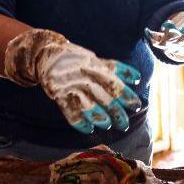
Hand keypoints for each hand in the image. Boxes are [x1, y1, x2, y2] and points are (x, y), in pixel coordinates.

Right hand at [3, 29, 141, 133]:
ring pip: (87, 106)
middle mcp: (84, 77)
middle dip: (116, 113)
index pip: (115, 83)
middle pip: (104, 97)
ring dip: (99, 117)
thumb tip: (137, 78)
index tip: (137, 105)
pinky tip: (89, 130)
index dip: (127, 95)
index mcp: (95, 66)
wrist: (46, 54)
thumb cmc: (75, 58)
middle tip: (124, 124)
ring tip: (107, 125)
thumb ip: (115, 68)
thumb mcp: (95, 58)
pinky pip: (70, 112)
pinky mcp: (59, 95)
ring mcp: (70, 87)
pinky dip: (80, 122)